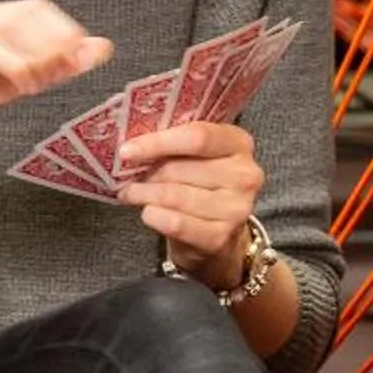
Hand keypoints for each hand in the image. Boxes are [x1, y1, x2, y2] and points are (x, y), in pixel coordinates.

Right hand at [0, 0, 112, 169]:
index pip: (29, 10)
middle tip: (60, 73)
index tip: (82, 54)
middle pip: (7, 22)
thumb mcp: (14, 79)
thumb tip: (104, 48)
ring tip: (31, 88)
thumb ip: (56, 64)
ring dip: (13, 65)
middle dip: (40, 45)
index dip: (60, 28)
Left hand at [117, 121, 260, 287]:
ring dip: (144, 195)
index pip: (197, 136)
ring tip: (132, 193)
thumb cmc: (201, 185)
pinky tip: (148, 212)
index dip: (157, 143)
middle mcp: (245, 175)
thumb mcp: (196, 155)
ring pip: (174, 196)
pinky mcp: (221, 236)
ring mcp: (236, 208)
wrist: (218, 230)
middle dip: (146, 173)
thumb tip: (131, 147)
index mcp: (238, 143)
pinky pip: (176, 223)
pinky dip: (154, 216)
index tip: (127, 151)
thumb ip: (173, 144)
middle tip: (129, 177)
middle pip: (180, 168)